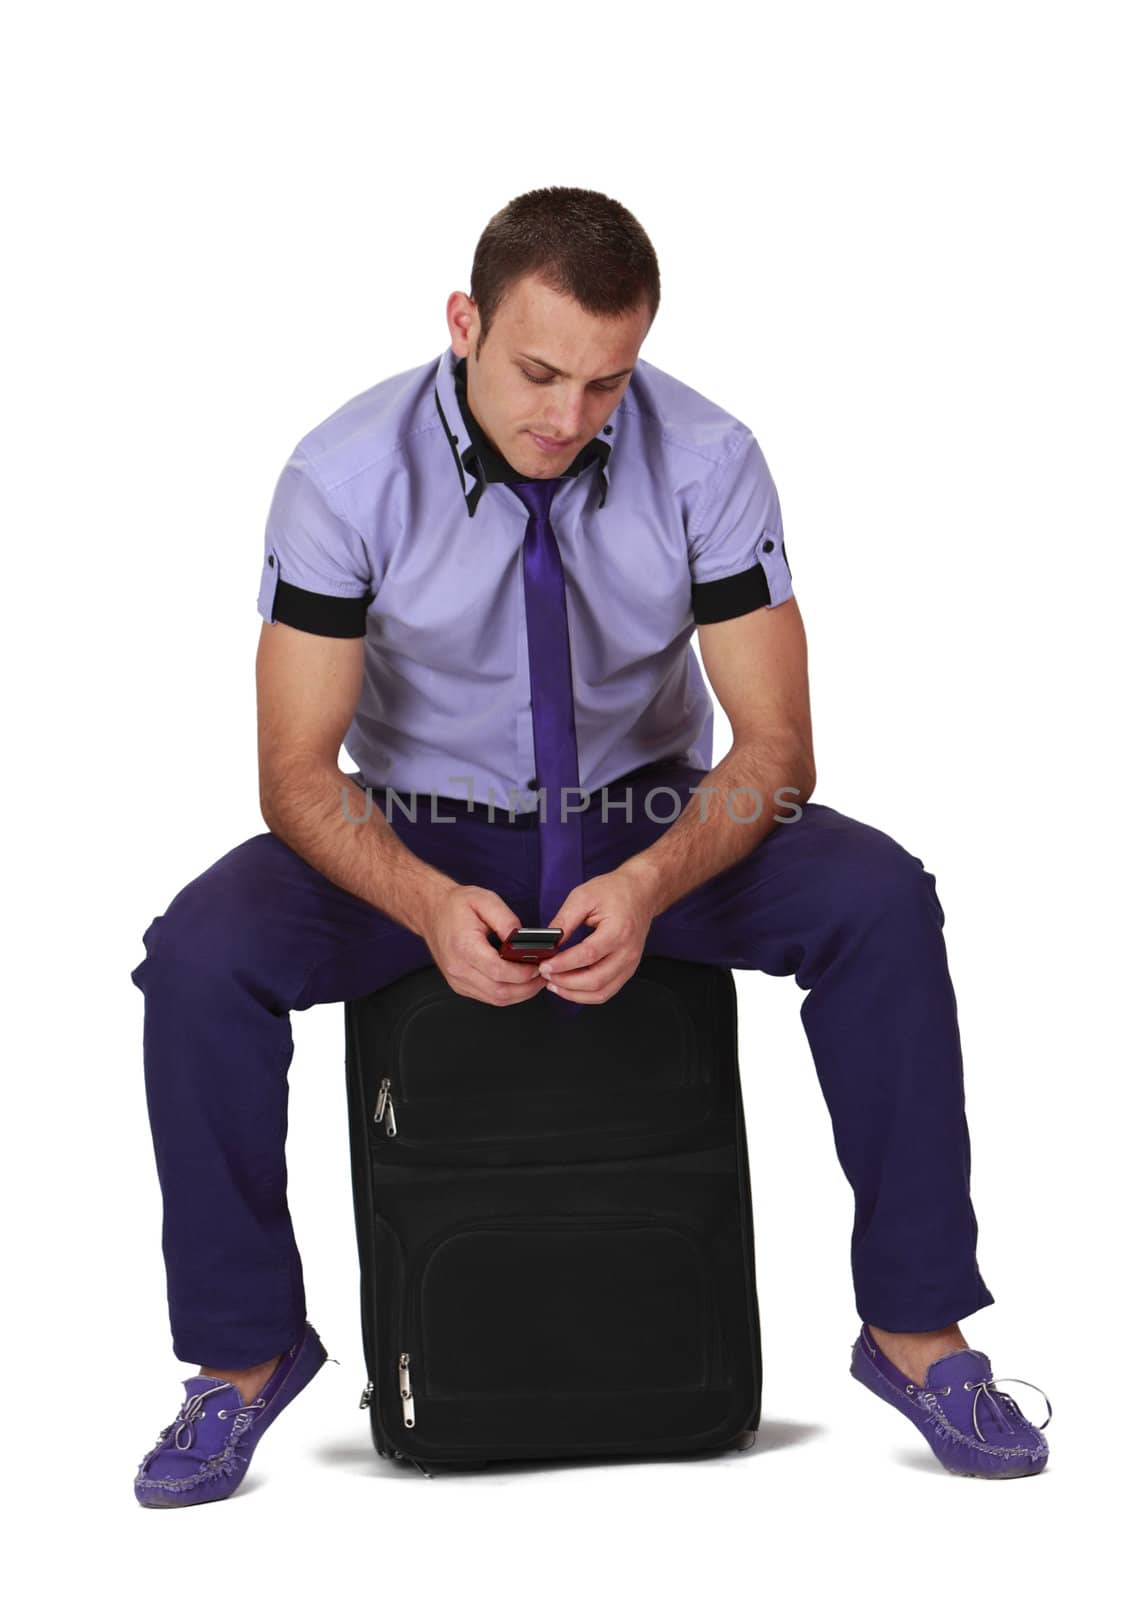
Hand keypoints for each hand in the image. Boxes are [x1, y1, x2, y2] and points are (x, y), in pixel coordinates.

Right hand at [419, 884, 543, 1006]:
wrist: (431, 912)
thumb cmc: (456, 905)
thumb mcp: (485, 900)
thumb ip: (506, 919)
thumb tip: (522, 940)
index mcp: (464, 947)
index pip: (498, 971)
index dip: (523, 973)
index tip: (539, 965)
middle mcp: (458, 968)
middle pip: (499, 991)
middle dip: (527, 987)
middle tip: (544, 975)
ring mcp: (458, 980)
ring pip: (496, 998)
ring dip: (520, 994)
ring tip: (536, 980)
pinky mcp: (460, 985)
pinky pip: (488, 997)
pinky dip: (508, 993)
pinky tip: (520, 982)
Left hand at [537, 865, 656, 1005]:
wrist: (641, 892)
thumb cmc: (615, 891)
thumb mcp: (583, 896)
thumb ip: (564, 920)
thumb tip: (547, 942)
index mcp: (618, 931)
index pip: (588, 955)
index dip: (564, 964)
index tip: (545, 966)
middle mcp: (628, 952)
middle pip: (596, 980)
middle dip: (566, 983)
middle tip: (546, 975)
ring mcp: (630, 963)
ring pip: (601, 992)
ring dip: (574, 994)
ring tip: (554, 985)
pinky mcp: (627, 970)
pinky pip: (607, 992)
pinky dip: (586, 995)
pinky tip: (569, 987)